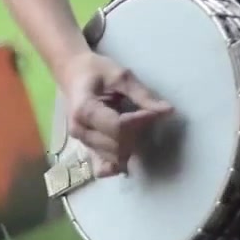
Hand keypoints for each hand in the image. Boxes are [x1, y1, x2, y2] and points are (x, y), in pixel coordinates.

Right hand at [57, 51, 172, 176]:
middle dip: (140, 133)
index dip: (142, 122)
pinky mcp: (86, 148)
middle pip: (118, 144)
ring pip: (115, 157)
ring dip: (133, 146)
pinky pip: (101, 168)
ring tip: (139, 127)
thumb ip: (142, 95)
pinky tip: (129, 156)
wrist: (72, 73)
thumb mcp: (120, 75)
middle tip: (150, 116)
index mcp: (84, 110)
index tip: (157, 111)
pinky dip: (117, 166)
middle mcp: (80, 131)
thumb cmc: (95, 71)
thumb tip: (168, 111)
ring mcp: (82, 142)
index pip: (118, 127)